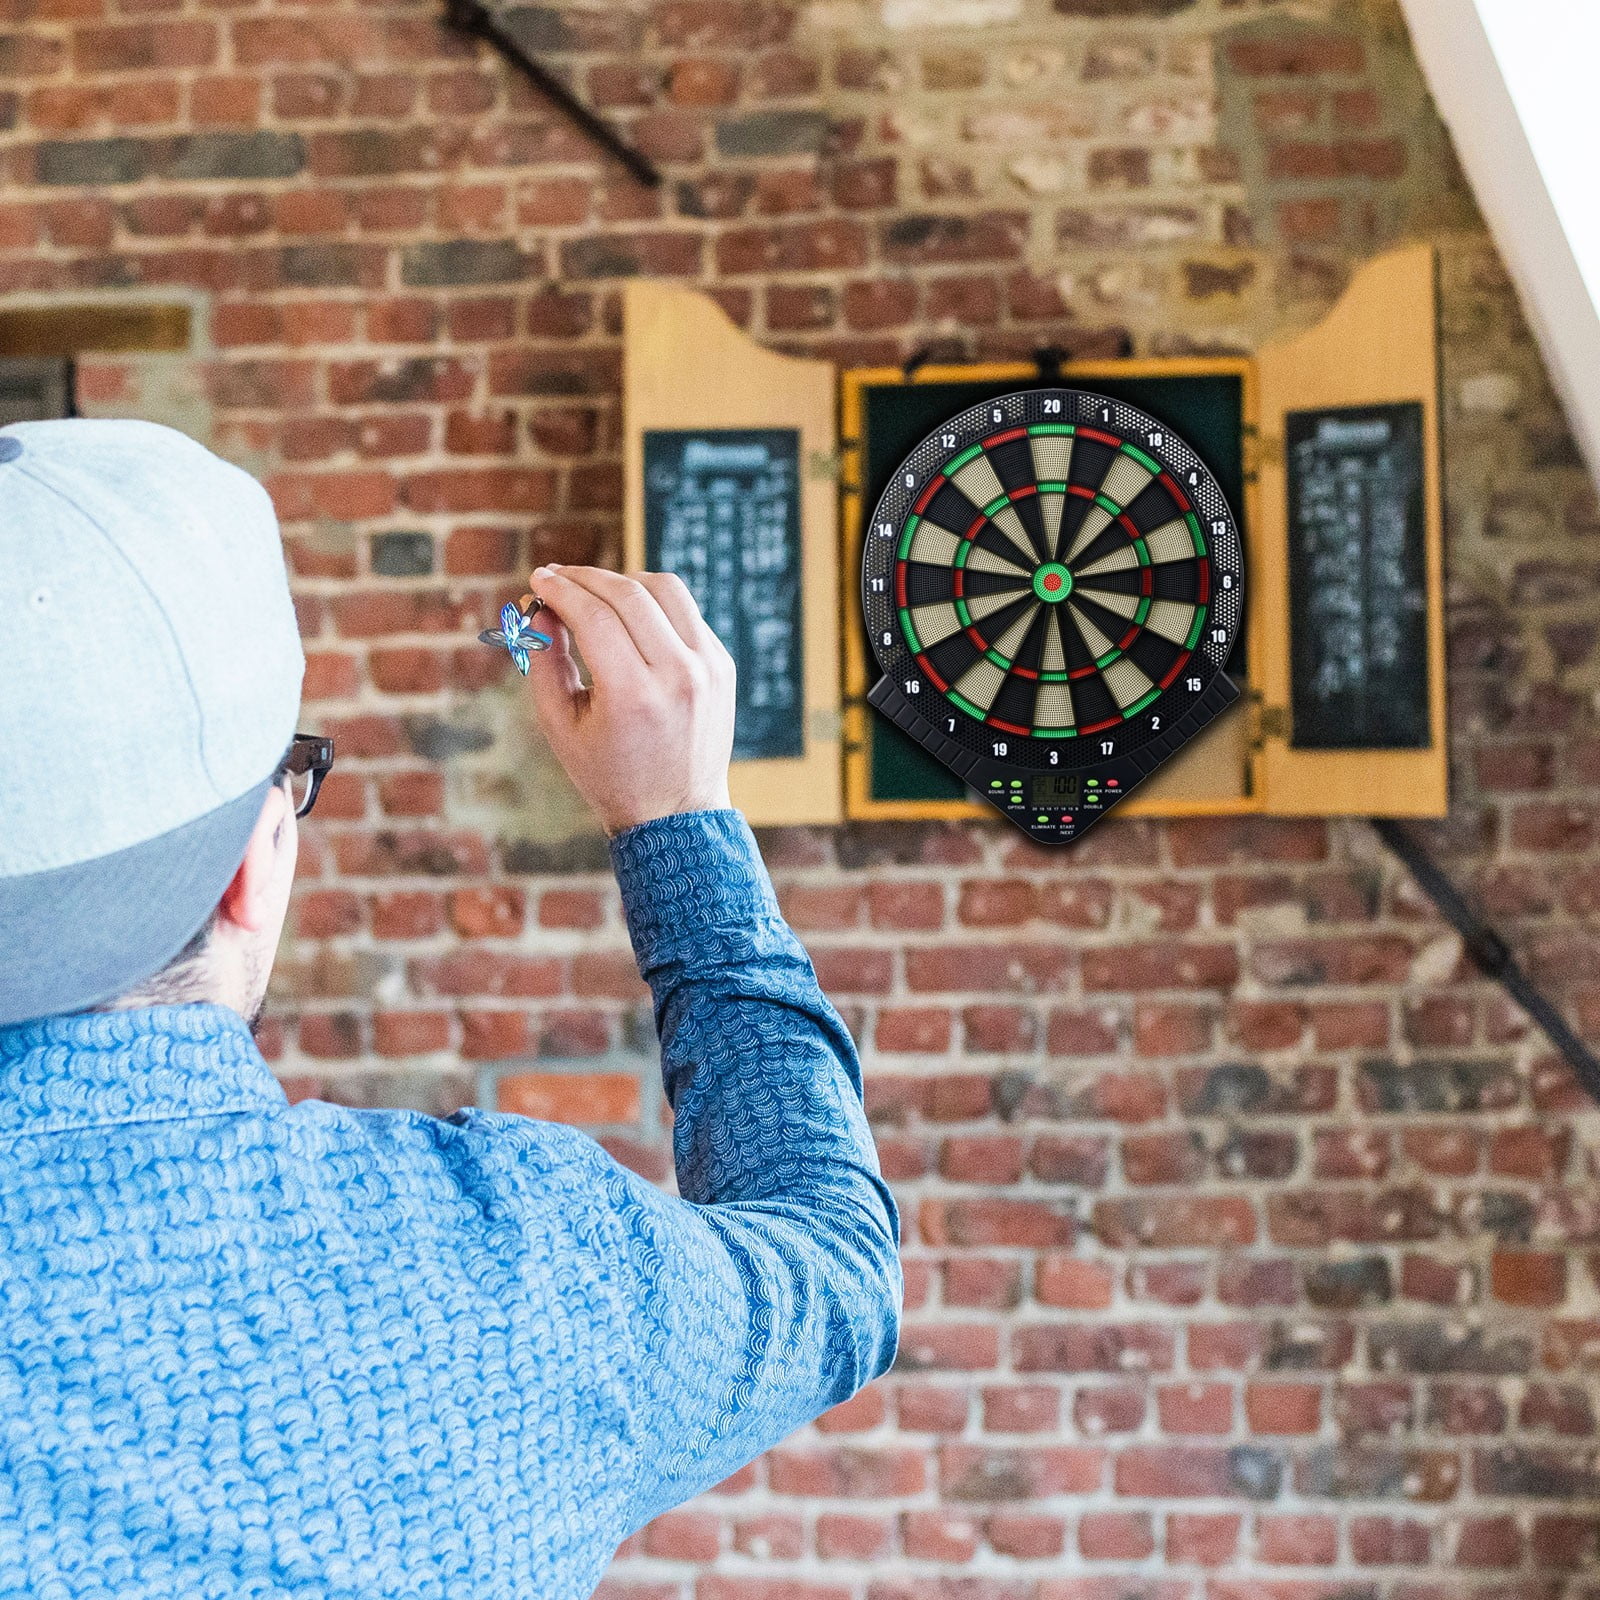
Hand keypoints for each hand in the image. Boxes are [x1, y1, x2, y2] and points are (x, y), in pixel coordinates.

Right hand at [523, 565, 736, 835]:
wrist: (676, 812)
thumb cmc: (609, 774)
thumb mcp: (561, 725)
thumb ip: (544, 661)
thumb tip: (540, 606)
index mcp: (634, 696)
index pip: (593, 615)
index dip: (560, 590)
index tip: (538, 580)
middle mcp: (679, 675)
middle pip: (628, 594)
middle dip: (585, 577)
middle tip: (557, 577)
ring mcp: (709, 667)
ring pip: (665, 589)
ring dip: (623, 580)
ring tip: (593, 591)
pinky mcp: (723, 664)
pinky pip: (686, 612)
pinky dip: (653, 604)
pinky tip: (628, 615)